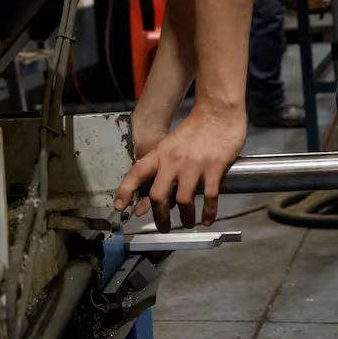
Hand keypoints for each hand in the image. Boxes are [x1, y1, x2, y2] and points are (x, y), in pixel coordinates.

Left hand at [113, 104, 247, 230]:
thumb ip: (165, 165)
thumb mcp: (172, 144)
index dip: (125, 191)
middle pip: (158, 195)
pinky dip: (208, 212)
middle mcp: (173, 161)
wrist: (218, 111)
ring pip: (184, 201)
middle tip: (163, 227)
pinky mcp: (214, 168)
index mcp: (161, 153)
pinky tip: (207, 219)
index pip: (137, 173)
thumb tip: (160, 191)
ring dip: (185, 218)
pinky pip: (209, 197)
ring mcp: (194, 165)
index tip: (119, 207)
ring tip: (188, 224)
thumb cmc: (196, 128)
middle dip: (159, 217)